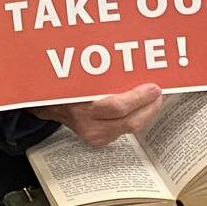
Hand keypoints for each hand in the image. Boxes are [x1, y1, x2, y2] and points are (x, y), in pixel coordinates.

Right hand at [34, 84, 164, 146]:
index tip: (154, 88)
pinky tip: (143, 108)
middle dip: (150, 107)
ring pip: (131, 128)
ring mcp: (96, 136)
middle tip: (159, 94)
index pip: (118, 107)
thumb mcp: (76, 77)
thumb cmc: (62, 88)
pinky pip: (125, 130)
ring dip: (146, 113)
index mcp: (81, 108)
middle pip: (129, 122)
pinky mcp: (101, 141)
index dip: (139, 98)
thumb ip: (99, 74)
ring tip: (155, 100)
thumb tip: (129, 64)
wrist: (47, 106)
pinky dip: (137, 118)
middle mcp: (89, 126)